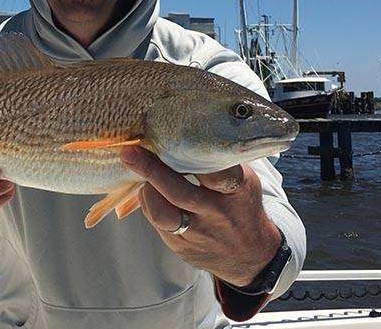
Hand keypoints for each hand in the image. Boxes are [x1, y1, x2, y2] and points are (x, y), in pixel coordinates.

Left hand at [121, 146, 280, 286]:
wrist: (250, 254)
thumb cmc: (240, 203)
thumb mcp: (243, 179)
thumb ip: (219, 158)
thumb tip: (187, 126)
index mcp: (236, 191)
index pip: (217, 173)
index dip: (194, 155)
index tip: (171, 137)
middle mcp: (218, 214)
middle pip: (180, 192)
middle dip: (152, 170)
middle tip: (130, 151)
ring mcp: (200, 234)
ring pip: (163, 214)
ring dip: (145, 190)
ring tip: (135, 169)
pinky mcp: (183, 247)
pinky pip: (158, 224)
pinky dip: (148, 204)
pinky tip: (146, 189)